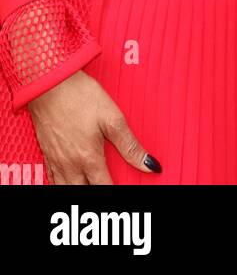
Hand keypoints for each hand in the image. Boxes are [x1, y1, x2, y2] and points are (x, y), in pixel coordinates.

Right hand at [27, 70, 159, 184]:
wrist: (50, 83)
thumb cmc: (80, 95)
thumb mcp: (112, 118)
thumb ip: (130, 145)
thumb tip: (150, 165)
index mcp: (89, 158)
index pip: (105, 188)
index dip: (116, 192)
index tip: (125, 190)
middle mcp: (70, 164)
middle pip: (83, 193)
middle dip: (96, 195)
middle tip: (107, 188)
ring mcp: (56, 160)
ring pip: (65, 190)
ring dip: (78, 192)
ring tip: (90, 187)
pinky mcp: (46, 152)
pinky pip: (51, 179)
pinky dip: (60, 185)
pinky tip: (67, 181)